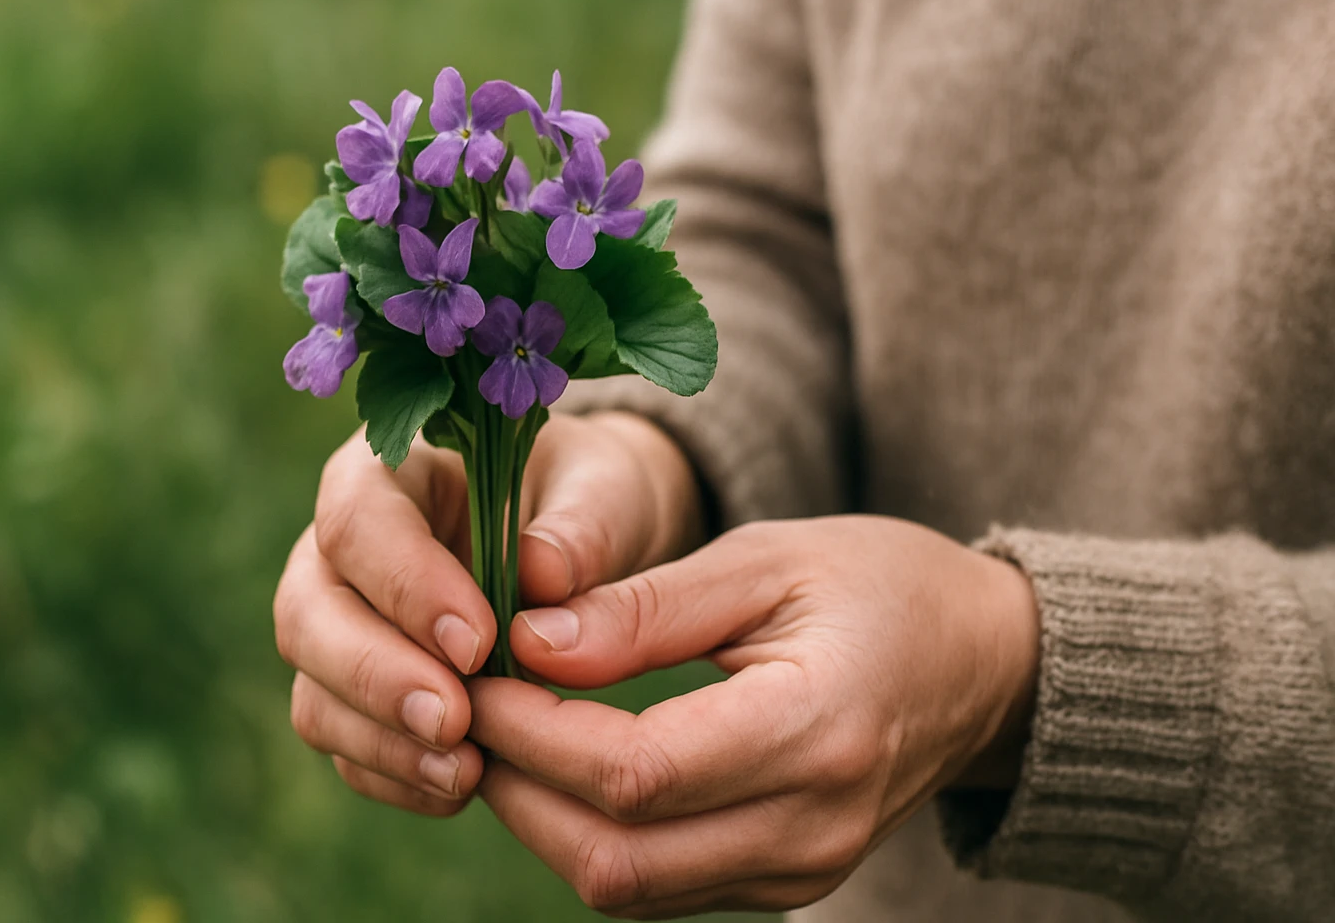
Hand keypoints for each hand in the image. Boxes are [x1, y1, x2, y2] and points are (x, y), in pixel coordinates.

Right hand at [272, 412, 703, 814]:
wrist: (597, 539)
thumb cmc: (596, 496)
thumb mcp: (608, 489)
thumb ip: (580, 527)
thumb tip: (541, 579)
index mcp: (391, 470)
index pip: (358, 520)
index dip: (404, 585)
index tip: (478, 643)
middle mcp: (344, 550)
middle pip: (309, 613)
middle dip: (375, 677)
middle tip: (454, 722)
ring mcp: (342, 626)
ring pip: (315, 690)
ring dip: (381, 740)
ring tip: (464, 771)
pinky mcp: (361, 695)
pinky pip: (348, 744)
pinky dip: (394, 774)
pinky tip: (457, 788)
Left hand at [468, 515, 1038, 917]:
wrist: (979, 662)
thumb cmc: (876, 585)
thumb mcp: (763, 561)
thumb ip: (645, 609)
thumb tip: (528, 644)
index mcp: (813, 731)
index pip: (635, 773)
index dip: (533, 733)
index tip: (480, 677)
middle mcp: (810, 828)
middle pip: (615, 858)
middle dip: (518, 788)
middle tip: (470, 710)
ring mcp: (802, 872)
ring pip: (626, 888)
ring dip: (544, 819)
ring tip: (507, 732)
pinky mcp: (786, 884)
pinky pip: (659, 887)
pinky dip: (593, 834)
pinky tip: (566, 766)